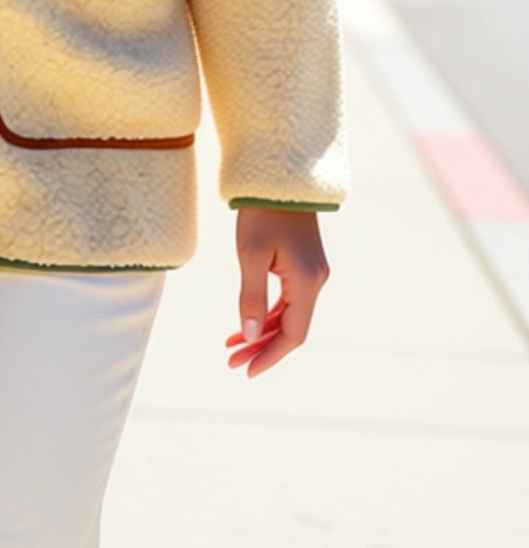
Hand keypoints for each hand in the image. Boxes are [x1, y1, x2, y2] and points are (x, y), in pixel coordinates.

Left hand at [225, 206, 328, 377]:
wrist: (278, 176)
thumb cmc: (261, 213)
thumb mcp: (251, 255)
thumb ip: (251, 297)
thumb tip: (248, 336)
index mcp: (307, 281)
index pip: (292, 334)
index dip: (270, 356)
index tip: (246, 371)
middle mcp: (316, 281)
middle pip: (290, 328)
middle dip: (261, 347)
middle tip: (231, 362)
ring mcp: (311, 273)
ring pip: (287, 315)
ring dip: (261, 332)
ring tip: (231, 346)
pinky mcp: (302, 264)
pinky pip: (286, 299)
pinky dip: (266, 314)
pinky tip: (244, 323)